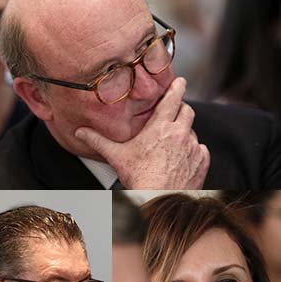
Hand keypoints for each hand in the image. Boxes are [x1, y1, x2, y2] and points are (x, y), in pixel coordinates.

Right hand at [74, 77, 209, 189]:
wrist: (159, 199)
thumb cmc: (140, 178)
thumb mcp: (116, 156)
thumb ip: (98, 141)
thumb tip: (81, 132)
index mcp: (160, 127)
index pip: (174, 98)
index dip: (177, 87)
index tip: (180, 81)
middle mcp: (180, 134)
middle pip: (187, 110)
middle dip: (181, 109)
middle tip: (174, 113)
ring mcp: (193, 148)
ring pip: (193, 131)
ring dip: (185, 132)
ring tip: (173, 142)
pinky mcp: (201, 162)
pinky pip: (201, 149)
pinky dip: (194, 150)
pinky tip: (183, 157)